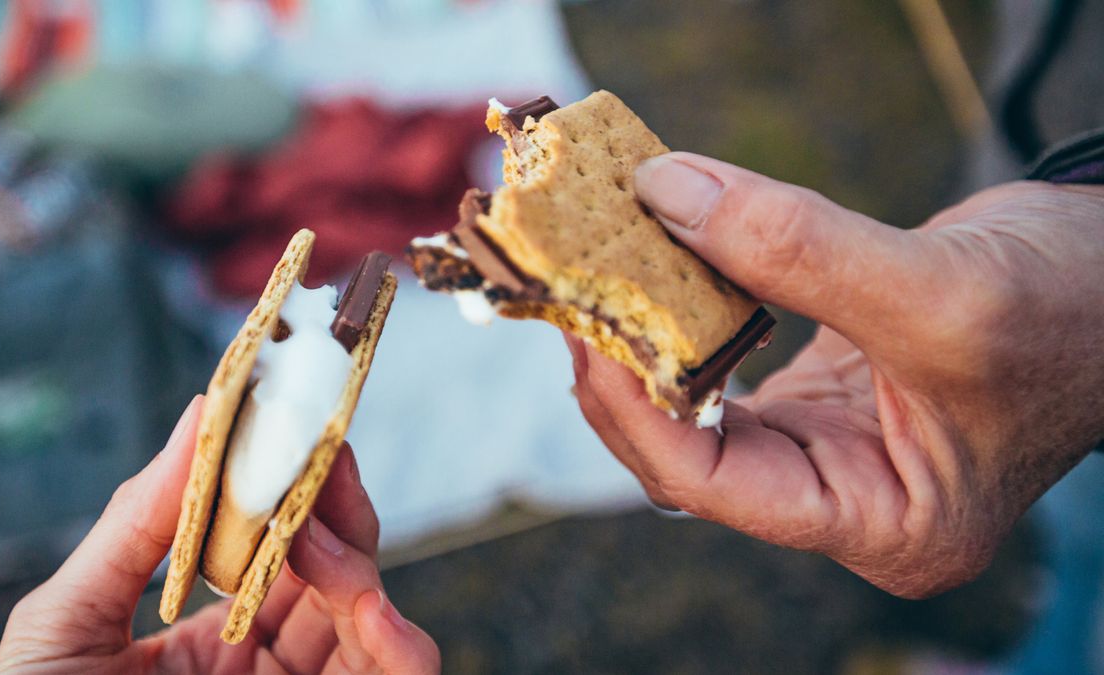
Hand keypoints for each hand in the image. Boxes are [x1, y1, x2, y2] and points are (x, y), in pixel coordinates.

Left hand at [0, 396, 439, 673]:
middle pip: (336, 571)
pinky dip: (399, 642)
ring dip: (366, 573)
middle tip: (329, 463)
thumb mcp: (66, 625)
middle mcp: (265, 663)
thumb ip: (138, 524)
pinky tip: (375, 612)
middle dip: (338, 511)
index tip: (299, 424)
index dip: (293, 484)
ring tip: (334, 552)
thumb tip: (199, 415)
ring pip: (375, 623)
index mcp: (205, 633)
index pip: (272, 546)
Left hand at [568, 151, 1103, 597]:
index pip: (714, 487)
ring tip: (595, 271)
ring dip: (644, 334)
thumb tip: (668, 194)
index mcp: (883, 523)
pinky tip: (656, 262)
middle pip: (688, 448)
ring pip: (696, 402)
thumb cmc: (1075, 312)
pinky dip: (684, 309)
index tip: (586, 327)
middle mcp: (842, 496)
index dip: (635, 408)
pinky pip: (724, 358)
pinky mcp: (817, 390)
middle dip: (623, 367)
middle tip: (571, 288)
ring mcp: (825, 444)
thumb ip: (800, 248)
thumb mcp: (941, 288)